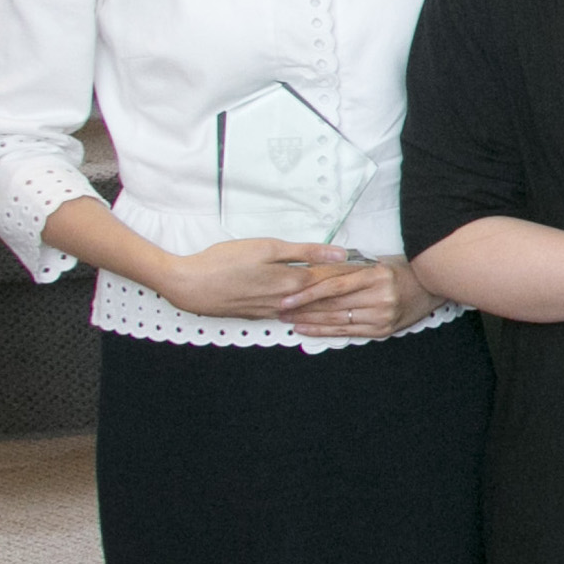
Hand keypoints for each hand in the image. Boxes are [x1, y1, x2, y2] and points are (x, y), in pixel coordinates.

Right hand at [149, 237, 360, 322]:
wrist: (187, 285)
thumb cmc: (224, 261)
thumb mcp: (266, 248)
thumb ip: (304, 252)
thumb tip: (340, 253)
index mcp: (293, 282)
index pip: (333, 277)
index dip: (355, 270)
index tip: (376, 267)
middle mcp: (288, 302)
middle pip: (326, 297)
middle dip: (350, 292)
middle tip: (372, 286)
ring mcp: (273, 312)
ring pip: (311, 309)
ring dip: (332, 304)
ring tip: (353, 299)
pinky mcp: (259, 316)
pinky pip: (292, 315)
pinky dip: (309, 312)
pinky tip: (316, 311)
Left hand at [279, 253, 432, 341]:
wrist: (431, 287)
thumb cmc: (401, 271)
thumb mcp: (377, 262)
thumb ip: (350, 267)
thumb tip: (315, 267)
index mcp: (376, 276)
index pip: (334, 287)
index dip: (307, 294)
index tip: (286, 298)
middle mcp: (379, 297)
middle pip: (332, 305)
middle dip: (302, 309)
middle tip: (279, 310)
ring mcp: (381, 316)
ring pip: (336, 320)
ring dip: (308, 321)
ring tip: (287, 320)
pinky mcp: (382, 330)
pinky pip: (347, 331)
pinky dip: (324, 331)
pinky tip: (306, 329)